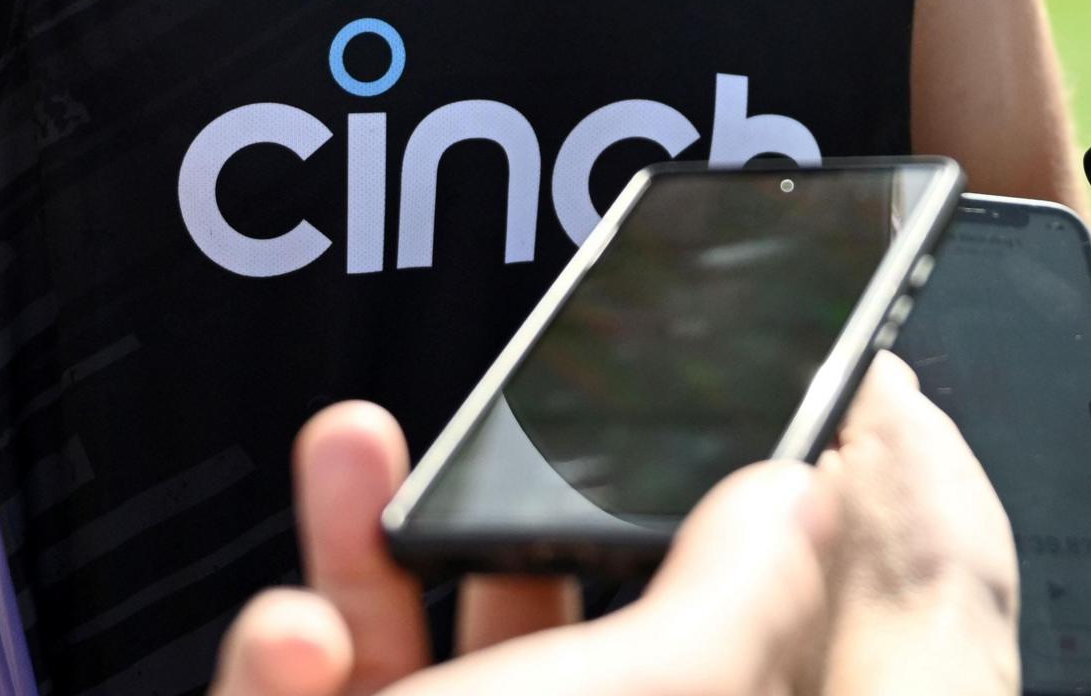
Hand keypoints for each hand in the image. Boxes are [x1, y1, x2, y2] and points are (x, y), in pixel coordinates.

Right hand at [210, 362, 1013, 695]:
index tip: (716, 436)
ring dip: (378, 547)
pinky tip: (292, 637)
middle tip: (498, 423)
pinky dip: (295, 660)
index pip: (756, 650)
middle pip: (582, 645)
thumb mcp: (650, 695)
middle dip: (521, 517)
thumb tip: (797, 502)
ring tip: (358, 453)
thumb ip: (744, 590)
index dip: (737, 543)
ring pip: (434, 665)